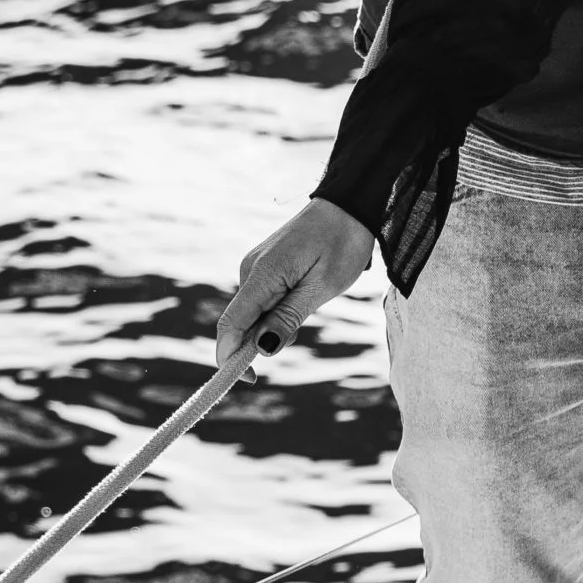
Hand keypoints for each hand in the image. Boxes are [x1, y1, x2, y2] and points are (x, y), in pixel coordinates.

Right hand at [215, 198, 373, 367]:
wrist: (352, 202)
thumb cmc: (344, 242)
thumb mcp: (323, 286)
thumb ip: (289, 317)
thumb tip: (260, 350)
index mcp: (261, 274)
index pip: (230, 325)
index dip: (231, 358)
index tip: (250, 380)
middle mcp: (249, 269)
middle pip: (241, 323)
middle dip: (263, 339)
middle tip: (302, 325)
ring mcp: (255, 265)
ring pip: (254, 312)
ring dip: (275, 322)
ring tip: (313, 298)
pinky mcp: (265, 265)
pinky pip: (263, 298)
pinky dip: (279, 308)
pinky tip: (306, 293)